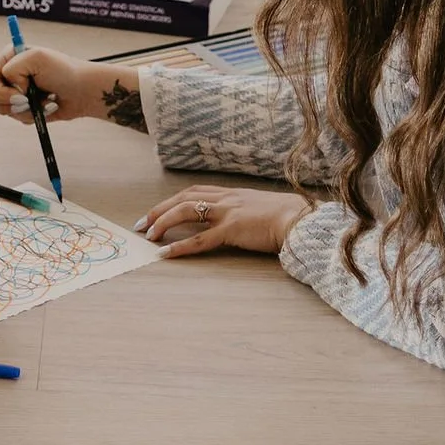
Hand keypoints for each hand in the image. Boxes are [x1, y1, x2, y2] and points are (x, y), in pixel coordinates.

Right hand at [0, 46, 130, 125]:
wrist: (85, 92)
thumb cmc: (65, 71)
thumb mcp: (38, 58)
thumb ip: (14, 68)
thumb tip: (12, 89)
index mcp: (9, 58)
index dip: (1, 91)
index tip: (22, 95)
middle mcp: (9, 73)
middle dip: (9, 103)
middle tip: (28, 102)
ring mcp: (15, 91)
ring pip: (1, 109)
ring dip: (22, 111)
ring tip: (42, 103)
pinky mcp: (24, 106)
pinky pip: (15, 118)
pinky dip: (30, 116)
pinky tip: (46, 108)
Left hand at [135, 186, 312, 258]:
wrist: (301, 219)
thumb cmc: (288, 217)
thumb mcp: (262, 209)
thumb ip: (246, 212)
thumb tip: (240, 221)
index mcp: (232, 193)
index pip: (194, 191)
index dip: (173, 201)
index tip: (158, 211)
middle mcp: (226, 198)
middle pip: (183, 198)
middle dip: (159, 210)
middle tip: (142, 223)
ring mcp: (228, 212)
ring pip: (186, 212)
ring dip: (163, 222)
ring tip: (149, 235)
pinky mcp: (232, 229)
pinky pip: (200, 239)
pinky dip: (180, 246)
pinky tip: (165, 253)